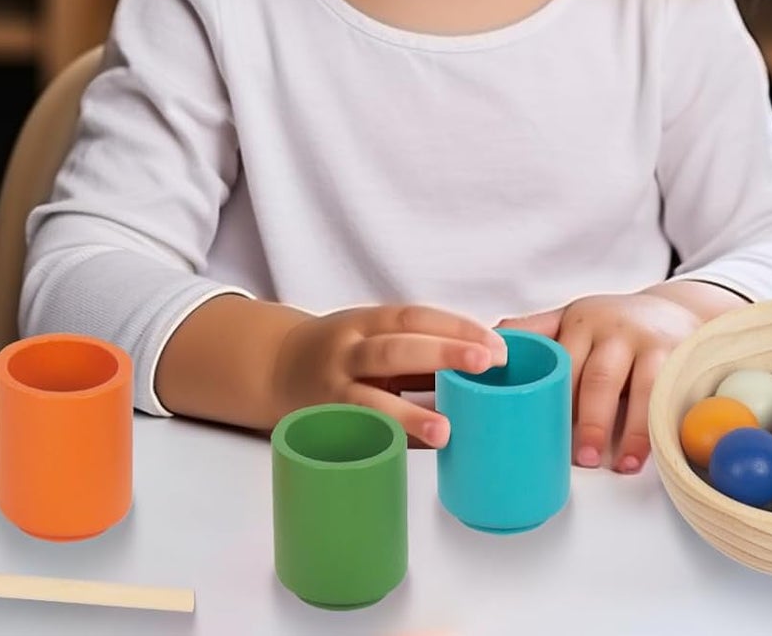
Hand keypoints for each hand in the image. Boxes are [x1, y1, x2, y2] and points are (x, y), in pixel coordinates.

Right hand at [272, 304, 507, 448]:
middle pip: (394, 349)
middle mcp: (347, 351)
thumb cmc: (343, 352)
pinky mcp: (325, 425)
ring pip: (370, 399)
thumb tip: (486, 362)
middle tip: (487, 364)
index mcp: (367, 322)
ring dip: (410, 414)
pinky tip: (415, 452)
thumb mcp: (375, 335)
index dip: (454, 328)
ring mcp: (333, 390)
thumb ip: (420, 348)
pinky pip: (359, 434)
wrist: (275, 366)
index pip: (413, 318)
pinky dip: (387, 442)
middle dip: (442, 353)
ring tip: (446, 430)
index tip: (495, 345)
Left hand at [499, 287, 723, 474]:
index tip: (540, 430)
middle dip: (591, 420)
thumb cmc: (611, 325)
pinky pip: (671, 396)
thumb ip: (535, 330)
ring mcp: (650, 343)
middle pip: (599, 377)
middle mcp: (614, 329)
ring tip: (621, 465)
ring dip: (631, 430)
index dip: (553, 398)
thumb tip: (488, 341)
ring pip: (641, 388)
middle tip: (582, 459)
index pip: (562, 360)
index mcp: (580, 321)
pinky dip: (662, 427)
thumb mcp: (573, 318)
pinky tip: (655, 453)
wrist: (672, 309)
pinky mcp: (680, 358)